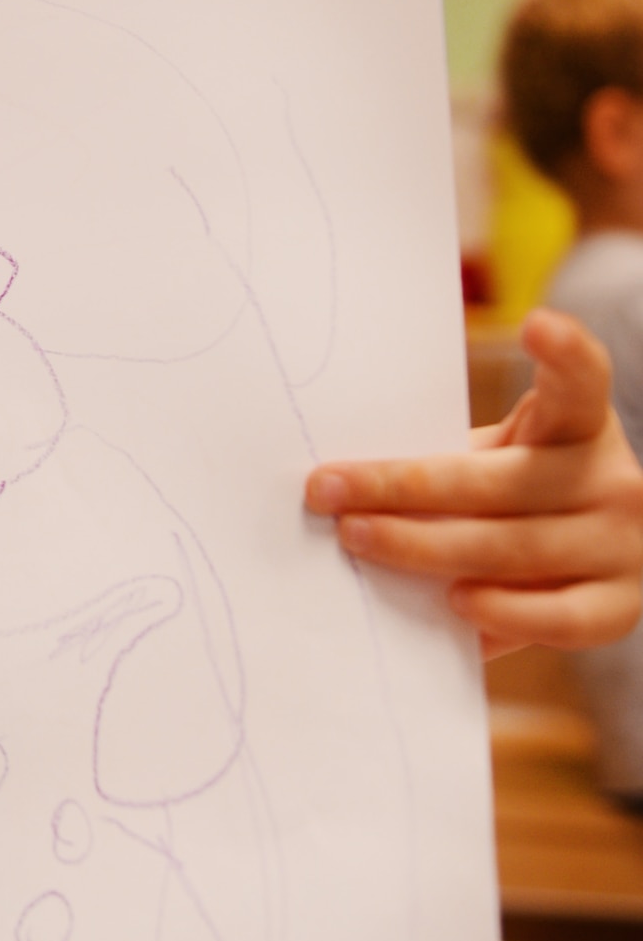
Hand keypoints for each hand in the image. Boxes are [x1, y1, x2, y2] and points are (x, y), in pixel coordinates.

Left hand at [304, 309, 642, 658]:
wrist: (585, 564)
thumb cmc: (515, 501)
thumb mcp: (498, 460)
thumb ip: (451, 460)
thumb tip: (342, 479)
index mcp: (582, 426)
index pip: (582, 380)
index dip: (565, 352)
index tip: (536, 324)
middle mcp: (613, 479)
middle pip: (502, 481)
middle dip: (402, 486)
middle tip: (328, 489)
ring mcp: (623, 546)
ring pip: (514, 547)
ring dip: (424, 546)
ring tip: (360, 538)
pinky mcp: (618, 608)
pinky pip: (557, 617)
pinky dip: (503, 611)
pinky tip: (453, 602)